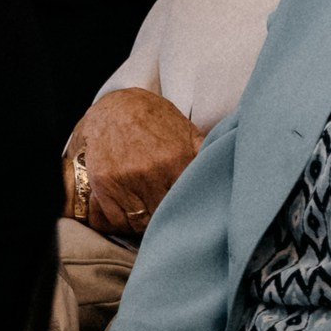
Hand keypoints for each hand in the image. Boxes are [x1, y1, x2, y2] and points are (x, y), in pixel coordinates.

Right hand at [65, 89, 202, 234]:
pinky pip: (112, 220)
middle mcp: (148, 173)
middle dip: (165, 220)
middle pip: (161, 218)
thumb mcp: (187, 131)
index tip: (187, 214)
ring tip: (148, 215)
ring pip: (137, 224)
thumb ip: (205, 155)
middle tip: (167, 217)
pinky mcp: (102, 184)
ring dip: (143, 224)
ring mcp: (123, 180)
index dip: (187, 213)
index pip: (186, 205)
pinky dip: (120, 222)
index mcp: (175, 161)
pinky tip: (129, 213)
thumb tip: (228, 173)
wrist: (115, 106)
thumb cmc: (154, 121)